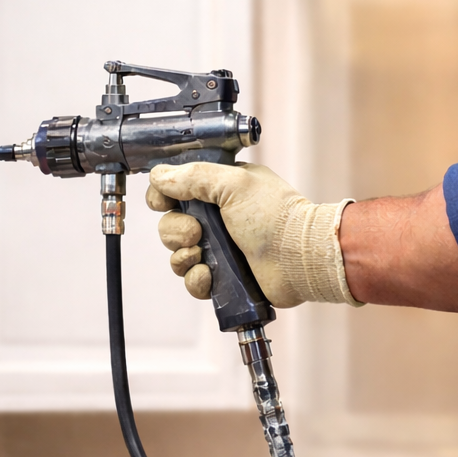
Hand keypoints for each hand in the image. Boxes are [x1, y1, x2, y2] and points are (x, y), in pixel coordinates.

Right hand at [145, 161, 360, 306]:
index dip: (163, 197)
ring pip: (178, 255)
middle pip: (171, 225)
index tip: (164, 203)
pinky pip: (192, 281)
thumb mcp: (234, 183)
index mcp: (219, 191)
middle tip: (197, 233)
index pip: (175, 191)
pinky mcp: (223, 277)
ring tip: (201, 256)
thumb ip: (194, 176)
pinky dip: (196, 280)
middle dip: (175, 231)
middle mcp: (216, 220)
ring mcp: (219, 249)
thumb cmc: (275, 217)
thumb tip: (159, 175)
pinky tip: (209, 276)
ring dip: (182, 257)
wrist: (298, 258)